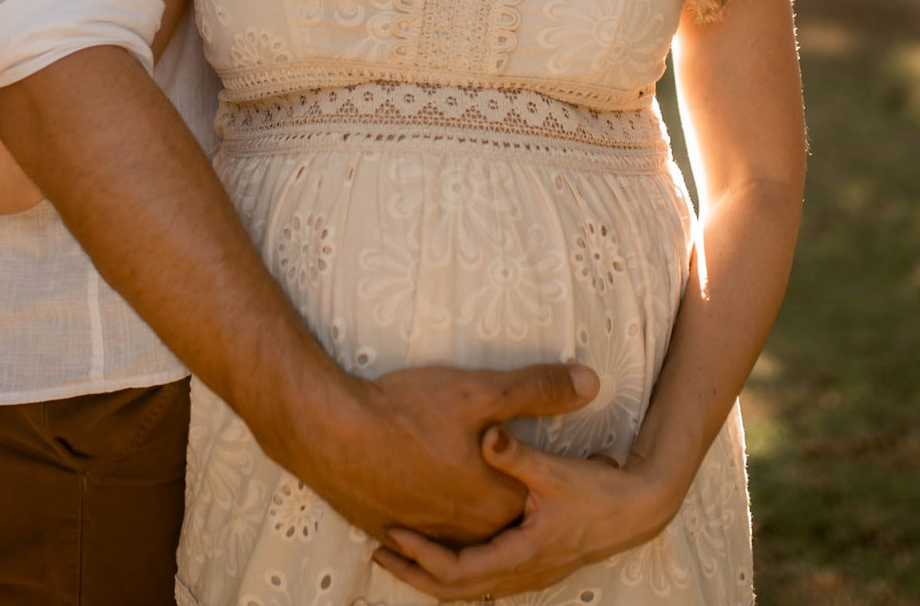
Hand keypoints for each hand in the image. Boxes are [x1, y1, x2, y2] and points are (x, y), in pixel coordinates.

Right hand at [287, 362, 600, 545]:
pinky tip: (434, 503)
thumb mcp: (479, 390)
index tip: (575, 467)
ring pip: (464, 534)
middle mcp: (463, 528)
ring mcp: (424, 533)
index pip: (539, 503)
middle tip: (542, 490)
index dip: (558, 482)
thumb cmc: (404, 412)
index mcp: (492, 501)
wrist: (327, 434)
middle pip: (504, 524)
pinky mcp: (388, 528)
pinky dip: (437, 523)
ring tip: (487, 499)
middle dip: (521, 506)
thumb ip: (538, 389)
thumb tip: (592, 382)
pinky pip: (424, 536)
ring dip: (477, 519)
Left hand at [372, 426, 679, 599]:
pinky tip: (442, 547)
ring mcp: (527, 573)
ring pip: (468, 588)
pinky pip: (483, 578)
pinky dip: (455, 569)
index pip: (458, 572)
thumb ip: (518, 455)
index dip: (422, 557)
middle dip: (416, 573)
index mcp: (522, 554)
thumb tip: (488, 435)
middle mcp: (521, 573)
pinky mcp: (531, 565)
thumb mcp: (556, 471)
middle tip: (380, 551)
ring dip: (433, 572)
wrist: (638, 509)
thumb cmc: (599, 491)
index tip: (393, 535)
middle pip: (455, 591)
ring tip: (400, 550)